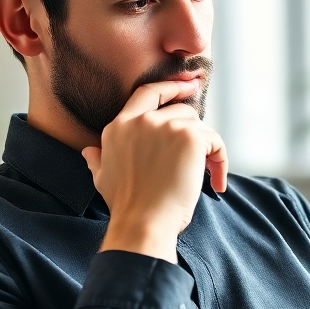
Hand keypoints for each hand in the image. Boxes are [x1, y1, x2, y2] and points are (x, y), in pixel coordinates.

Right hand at [82, 80, 227, 262]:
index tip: (188, 86)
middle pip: (181, 111)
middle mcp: (142, 121)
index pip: (147, 92)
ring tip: (205, 176)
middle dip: (192, 134)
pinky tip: (216, 184)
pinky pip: (215, 143)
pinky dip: (220, 162)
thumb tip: (89, 152)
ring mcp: (167, 127)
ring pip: (199, 126)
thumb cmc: (126, 206)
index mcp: (120, 126)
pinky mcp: (190, 138)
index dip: (170, 86)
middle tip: (196, 160)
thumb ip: (97, 159)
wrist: (143, 223)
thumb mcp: (102, 178)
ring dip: (206, 150)